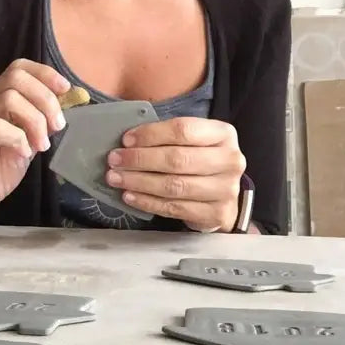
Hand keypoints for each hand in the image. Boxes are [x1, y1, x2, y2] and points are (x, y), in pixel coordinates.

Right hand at [0, 59, 69, 225]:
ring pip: (8, 99)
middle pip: (16, 78)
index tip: (66, 90)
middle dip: (45, 98)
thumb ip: (39, 124)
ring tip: (41, 145)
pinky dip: (18, 138)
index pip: (18, 68)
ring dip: (35, 121)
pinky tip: (22, 153)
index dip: (45, 74)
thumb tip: (64, 107)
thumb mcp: (25, 142)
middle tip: (56, 126)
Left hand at [104, 117, 245, 232]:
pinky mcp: (216, 214)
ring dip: (139, 182)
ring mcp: (226, 190)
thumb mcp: (192, 139)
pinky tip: (129, 196)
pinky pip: (174, 208)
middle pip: (177, 159)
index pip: (183, 130)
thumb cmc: (200, 158)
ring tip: (116, 178)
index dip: (151, 134)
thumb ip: (166, 136)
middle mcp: (230, 161)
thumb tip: (127, 140)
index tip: (126, 140)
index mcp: (223, 134)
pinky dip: (148, 202)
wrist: (223, 191)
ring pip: (174, 185)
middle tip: (114, 160)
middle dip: (140, 160)